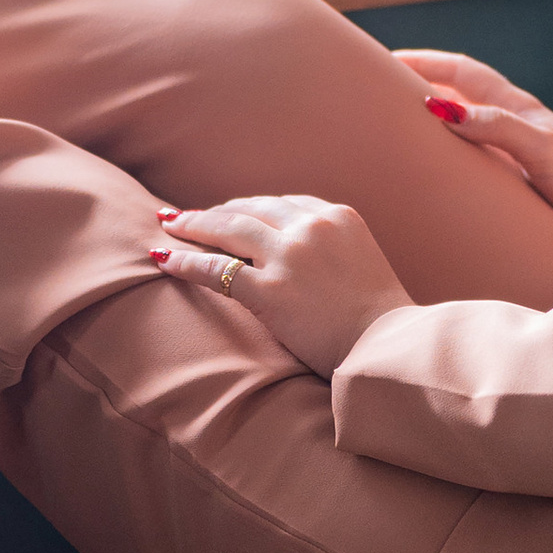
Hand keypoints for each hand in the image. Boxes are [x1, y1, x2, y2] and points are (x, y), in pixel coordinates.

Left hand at [152, 193, 412, 375]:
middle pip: (250, 209)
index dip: (247, 207)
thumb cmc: (380, 321)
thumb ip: (332, 249)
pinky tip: (165, 259)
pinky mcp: (271, 290)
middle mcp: (310, 227)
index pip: (280, 203)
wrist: (388, 349)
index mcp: (337, 216)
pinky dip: (187, 261)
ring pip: (228, 229)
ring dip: (193, 225)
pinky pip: (217, 270)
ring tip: (169, 225)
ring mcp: (289, 256)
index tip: (227, 212)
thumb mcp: (362, 263)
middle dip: (215, 211)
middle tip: (187, 215)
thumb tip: (304, 261)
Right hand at [393, 45, 552, 240]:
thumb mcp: (539, 150)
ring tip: (395, 124)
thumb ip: (498, 128)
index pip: (461, 71)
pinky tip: (433, 165)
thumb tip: (444, 110)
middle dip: (421, 83)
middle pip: (457, 91)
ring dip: (432, 117)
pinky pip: (470, 151)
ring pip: (463, 121)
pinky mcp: (515, 173)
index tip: (387, 60)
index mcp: (515, 105)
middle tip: (380, 89)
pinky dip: (446, 148)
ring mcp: (513, 146)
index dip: (425, 62)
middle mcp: (511, 120)